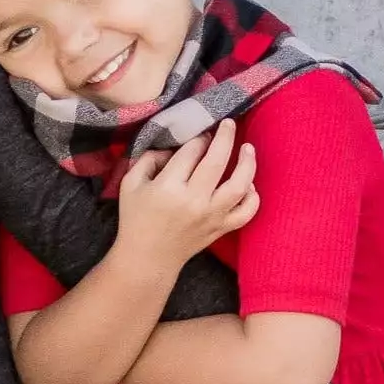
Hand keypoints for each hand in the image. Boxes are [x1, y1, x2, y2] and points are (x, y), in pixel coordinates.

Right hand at [115, 117, 258, 268]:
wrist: (148, 259)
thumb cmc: (136, 219)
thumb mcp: (130, 184)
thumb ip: (148, 158)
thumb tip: (173, 147)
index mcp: (169, 188)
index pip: (191, 151)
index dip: (198, 137)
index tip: (200, 133)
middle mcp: (194, 201)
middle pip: (218, 161)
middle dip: (226, 136)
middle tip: (228, 123)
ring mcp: (211, 216)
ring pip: (240, 185)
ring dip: (248, 162)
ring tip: (248, 148)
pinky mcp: (221, 229)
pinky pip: (246, 212)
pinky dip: (253, 197)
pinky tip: (248, 184)